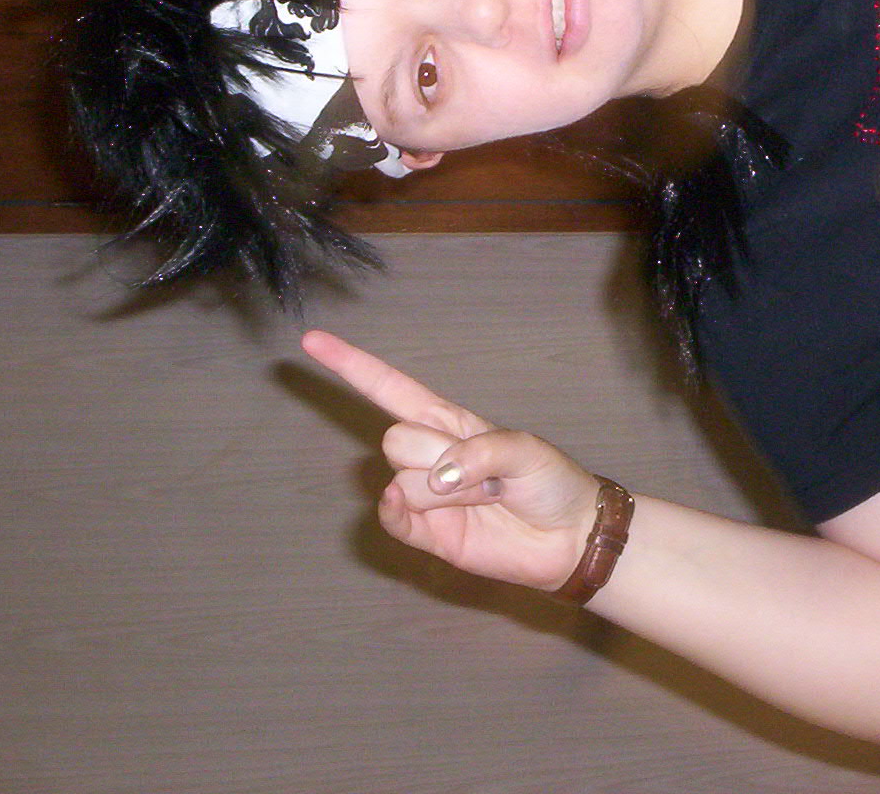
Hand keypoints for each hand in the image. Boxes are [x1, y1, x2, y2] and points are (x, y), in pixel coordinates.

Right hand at [301, 329, 599, 591]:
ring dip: (449, 493)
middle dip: (439, 456)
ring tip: (487, 499)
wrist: (568, 538)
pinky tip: (432, 514)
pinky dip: (402, 513)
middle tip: (488, 476)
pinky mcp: (426, 533)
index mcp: (448, 420)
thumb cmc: (550, 481)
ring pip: (401, 480)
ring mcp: (424, 495)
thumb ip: (479, 452)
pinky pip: (392, 517)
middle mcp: (429, 454)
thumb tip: (434, 478)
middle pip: (395, 439)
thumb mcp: (524, 449)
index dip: (351, 365)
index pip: (389, 387)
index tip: (311, 339)